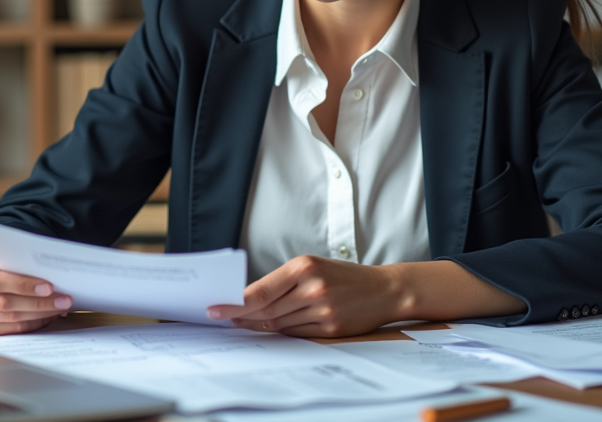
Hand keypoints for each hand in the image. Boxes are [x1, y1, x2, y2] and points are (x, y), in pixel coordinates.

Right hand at [0, 254, 72, 335]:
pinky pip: (11, 330)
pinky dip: (32, 324)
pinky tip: (47, 316)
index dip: (23, 285)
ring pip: (10, 319)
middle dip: (39, 303)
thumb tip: (53, 275)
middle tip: (64, 300)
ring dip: (40, 314)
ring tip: (60, 307)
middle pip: (5, 303)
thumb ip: (17, 263)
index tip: (48, 287)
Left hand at [206, 255, 402, 338]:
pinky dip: (281, 332)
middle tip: (222, 318)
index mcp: (304, 267)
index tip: (216, 308)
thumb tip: (248, 299)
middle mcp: (313, 288)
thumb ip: (283, 282)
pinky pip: (297, 334)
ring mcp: (323, 311)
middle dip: (241, 316)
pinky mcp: (331, 329)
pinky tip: (270, 329)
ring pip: (280, 324)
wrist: (384, 289)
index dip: (236, 303)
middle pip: (267, 310)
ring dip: (259, 325)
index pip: (261, 290)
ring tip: (242, 323)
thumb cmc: (343, 276)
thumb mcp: (312, 266)